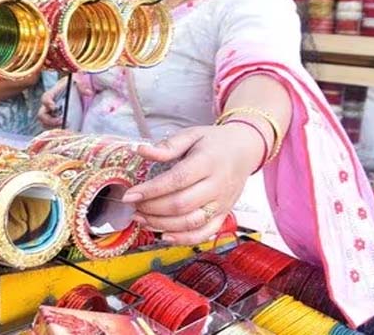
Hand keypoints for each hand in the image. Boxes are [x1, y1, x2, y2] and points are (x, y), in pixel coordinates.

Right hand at [37, 75, 92, 128]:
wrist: (77, 90)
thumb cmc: (76, 84)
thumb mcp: (79, 81)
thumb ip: (82, 86)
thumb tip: (88, 93)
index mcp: (53, 93)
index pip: (45, 98)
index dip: (47, 103)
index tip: (54, 107)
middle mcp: (50, 105)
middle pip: (42, 115)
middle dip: (49, 120)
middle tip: (61, 122)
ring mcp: (52, 115)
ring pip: (45, 124)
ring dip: (53, 127)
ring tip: (67, 127)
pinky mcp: (57, 121)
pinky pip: (53, 129)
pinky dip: (58, 132)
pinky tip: (68, 131)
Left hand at [123, 124, 263, 244]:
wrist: (244, 150)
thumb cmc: (214, 142)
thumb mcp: (192, 134)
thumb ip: (168, 146)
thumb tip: (141, 150)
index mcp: (208, 162)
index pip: (176, 180)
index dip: (151, 190)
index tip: (130, 194)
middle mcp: (217, 185)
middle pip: (181, 204)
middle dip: (152, 209)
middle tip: (133, 206)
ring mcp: (222, 203)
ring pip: (190, 222)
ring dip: (162, 225)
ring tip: (142, 219)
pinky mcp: (224, 214)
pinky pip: (205, 233)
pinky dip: (184, 239)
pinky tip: (164, 236)